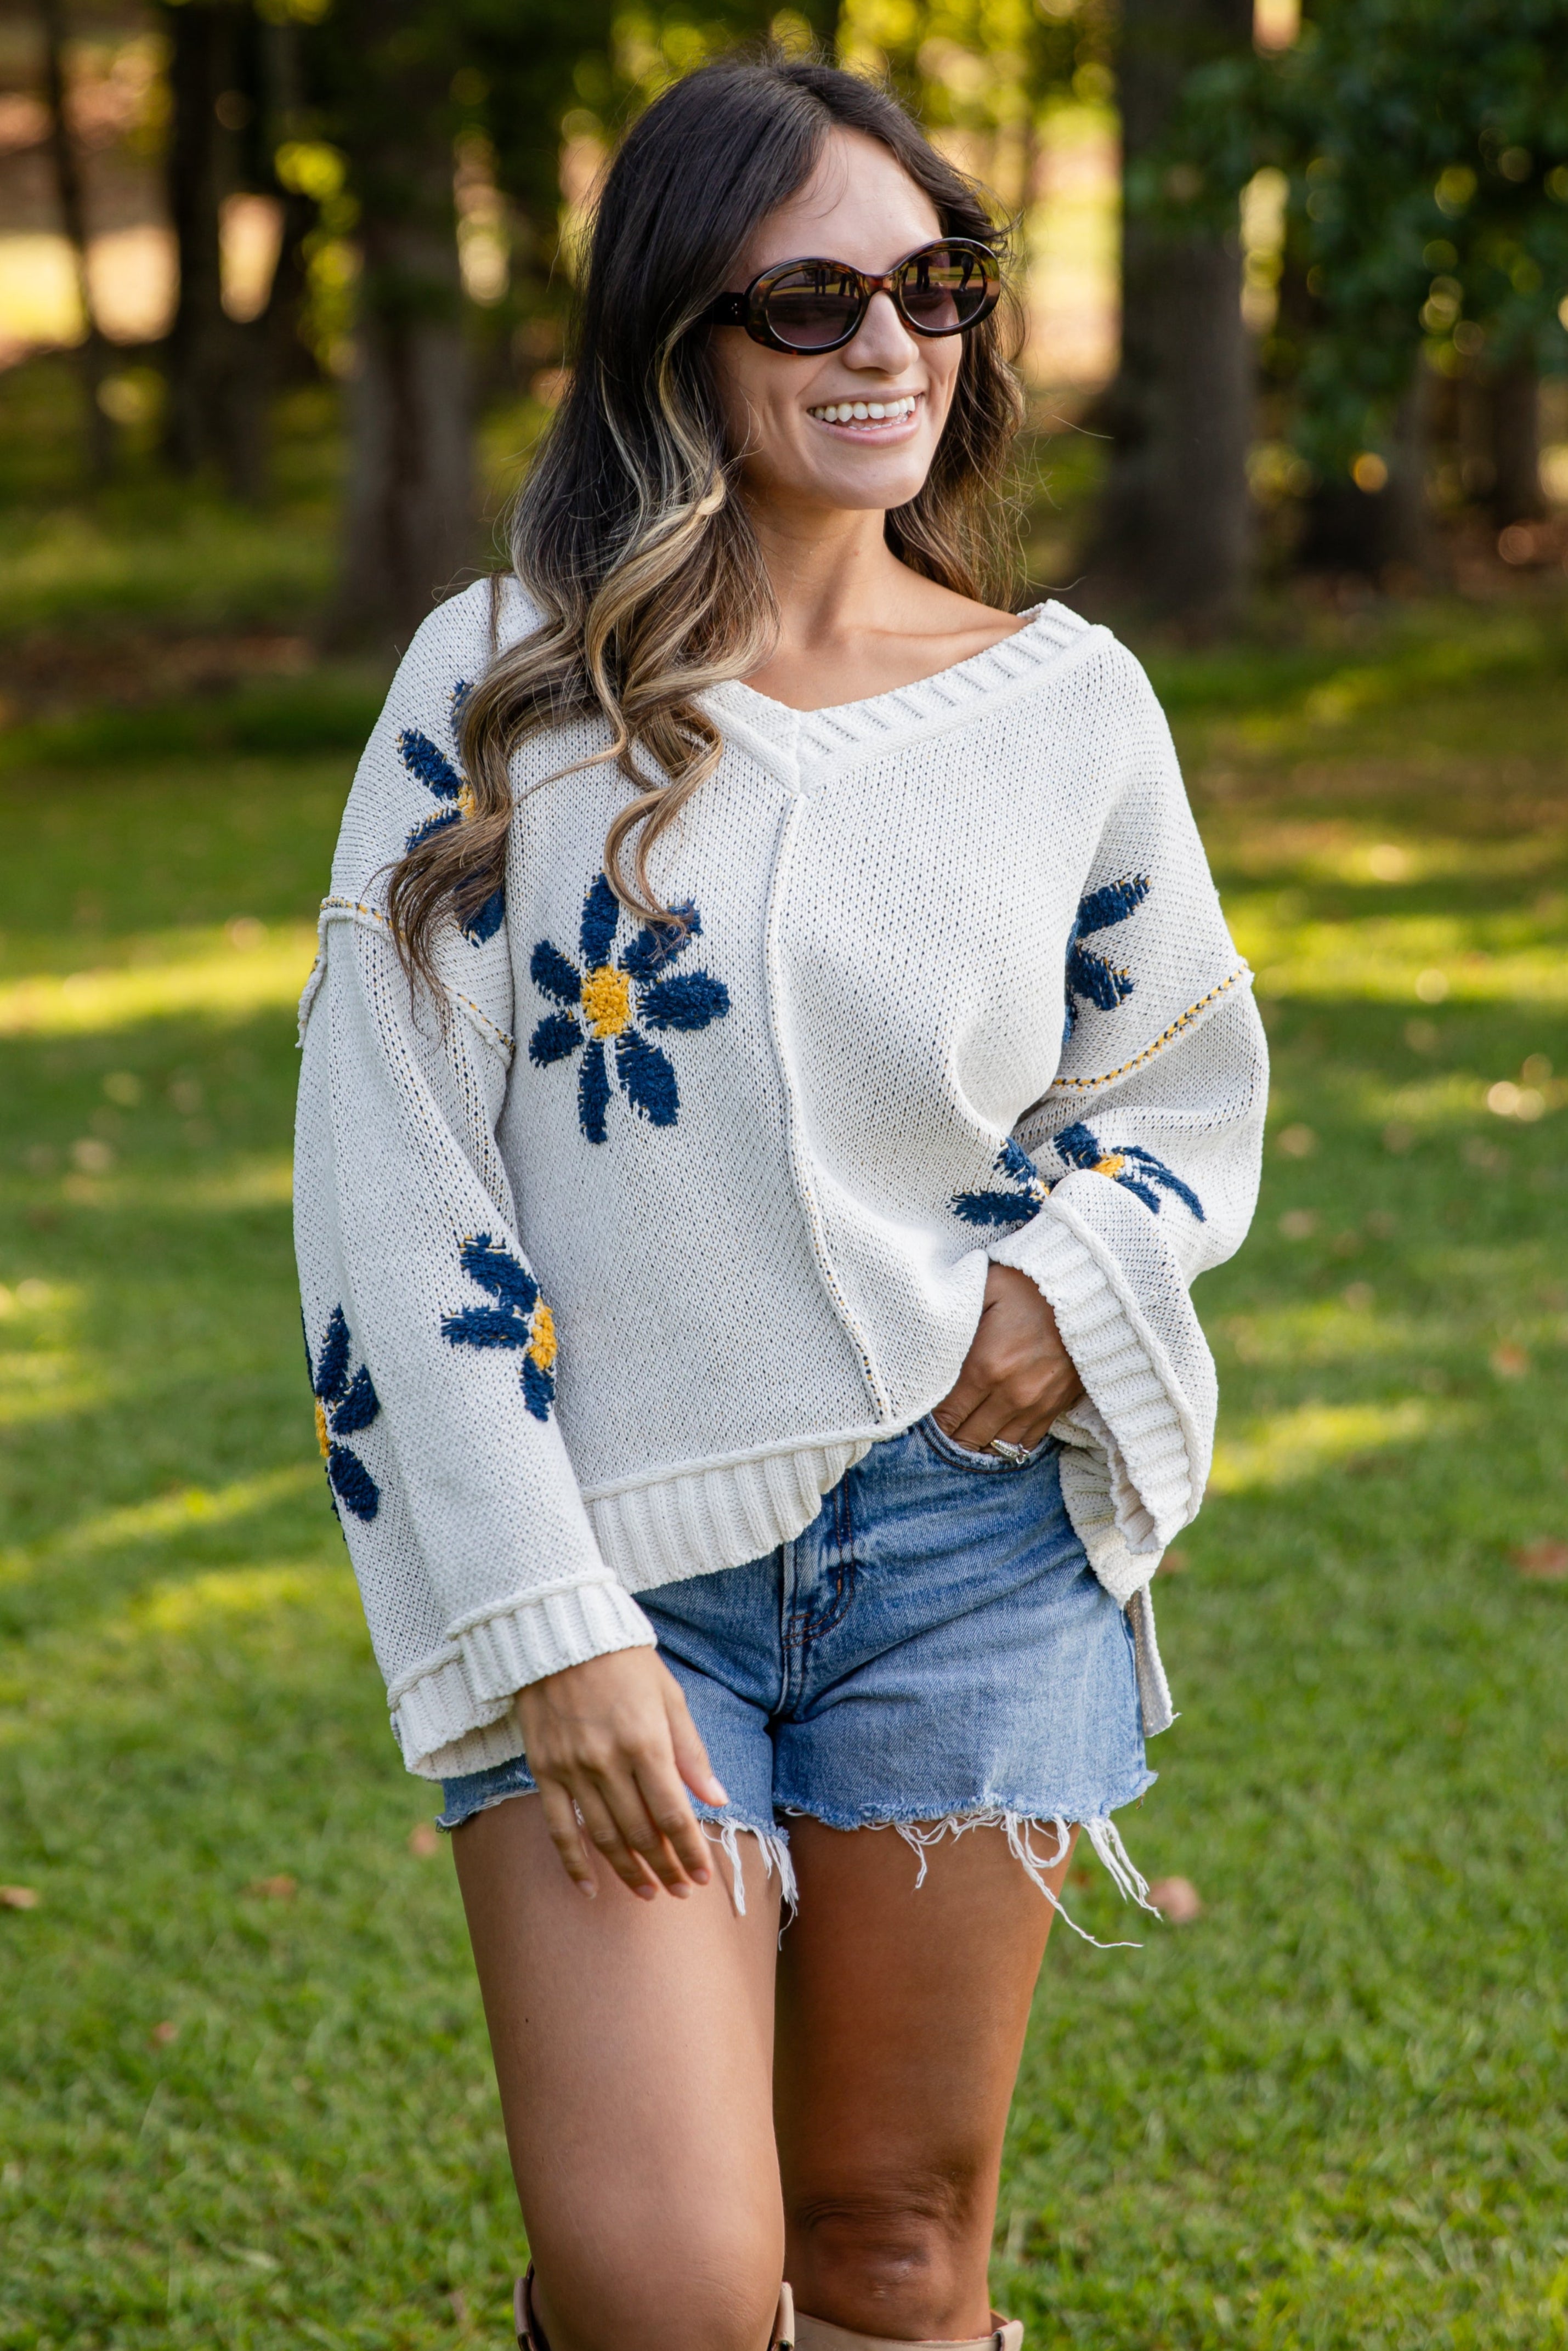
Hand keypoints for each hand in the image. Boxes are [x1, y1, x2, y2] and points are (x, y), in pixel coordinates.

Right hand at [514, 1647, 728, 1902]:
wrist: (562, 1632)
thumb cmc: (626, 1662)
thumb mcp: (670, 1697)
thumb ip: (691, 1751)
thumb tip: (717, 1798)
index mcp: (646, 1742)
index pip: (673, 1815)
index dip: (690, 1852)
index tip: (703, 1876)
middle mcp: (609, 1761)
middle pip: (641, 1833)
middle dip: (665, 1867)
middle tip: (680, 1889)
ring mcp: (573, 1768)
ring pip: (604, 1837)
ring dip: (629, 1871)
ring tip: (647, 1892)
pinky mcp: (545, 1769)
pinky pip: (559, 1827)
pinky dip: (574, 1863)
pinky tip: (590, 1888)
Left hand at [933, 1262, 1083, 1454]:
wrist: (1087, 1291)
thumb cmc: (1028, 1285)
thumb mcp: (983, 1289)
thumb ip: (954, 1320)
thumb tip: (928, 1347)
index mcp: (986, 1366)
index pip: (946, 1414)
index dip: (929, 1421)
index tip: (918, 1418)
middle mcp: (1010, 1394)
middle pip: (967, 1437)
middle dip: (947, 1438)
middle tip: (933, 1434)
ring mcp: (1035, 1405)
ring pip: (996, 1447)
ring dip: (975, 1446)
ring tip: (959, 1440)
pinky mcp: (1055, 1408)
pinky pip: (1025, 1443)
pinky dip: (1006, 1446)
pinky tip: (991, 1440)